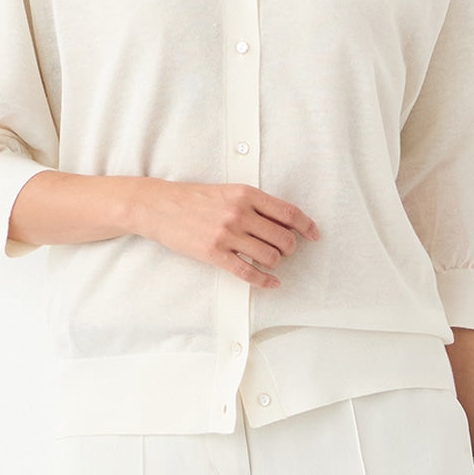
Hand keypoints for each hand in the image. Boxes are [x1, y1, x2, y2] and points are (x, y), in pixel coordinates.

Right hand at [132, 179, 319, 287]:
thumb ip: (254, 204)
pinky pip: (248, 272)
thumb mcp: (227, 191)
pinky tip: (271, 283)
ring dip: (276, 263)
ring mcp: (227, 234)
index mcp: (246, 194)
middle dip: (290, 248)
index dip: (306, 226)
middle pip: (283, 237)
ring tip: (272, 262)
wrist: (159, 206)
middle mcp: (239, 213)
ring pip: (269, 256)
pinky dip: (264, 281)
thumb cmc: (193, 198)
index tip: (314, 234)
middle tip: (286, 251)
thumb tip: (282, 222)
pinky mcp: (214, 253)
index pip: (288, 212)